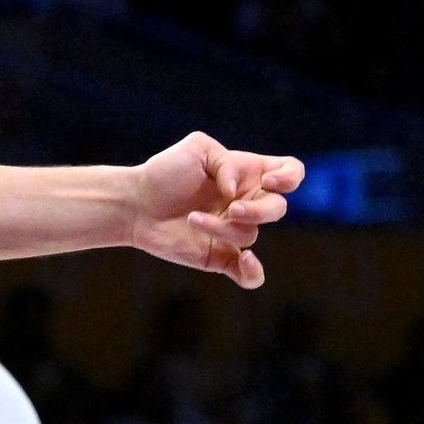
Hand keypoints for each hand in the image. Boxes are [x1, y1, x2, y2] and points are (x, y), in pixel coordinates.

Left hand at [124, 132, 303, 288]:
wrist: (134, 203)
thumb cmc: (165, 172)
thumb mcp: (196, 148)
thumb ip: (225, 161)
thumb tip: (237, 191)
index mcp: (247, 174)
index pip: (289, 173)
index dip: (289, 177)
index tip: (268, 180)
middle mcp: (245, 202)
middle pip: (277, 208)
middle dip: (258, 210)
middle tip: (231, 208)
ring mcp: (234, 231)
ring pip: (250, 234)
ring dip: (222, 228)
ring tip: (193, 218)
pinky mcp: (221, 257)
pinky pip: (250, 275)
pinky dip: (254, 273)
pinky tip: (245, 261)